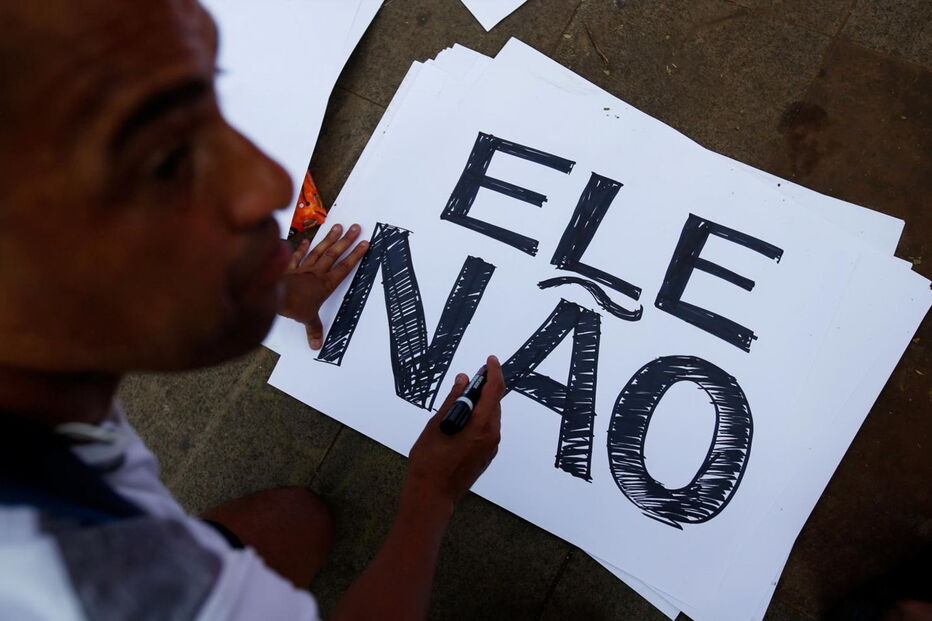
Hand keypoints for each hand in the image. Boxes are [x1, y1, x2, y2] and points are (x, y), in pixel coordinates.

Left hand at [280, 223, 368, 349]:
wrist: (274, 295)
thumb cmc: (294, 306)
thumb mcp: (307, 319)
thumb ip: (313, 329)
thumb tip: (316, 346)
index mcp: (325, 284)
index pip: (344, 268)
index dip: (356, 255)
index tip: (365, 243)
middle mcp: (317, 273)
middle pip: (334, 254)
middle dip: (347, 240)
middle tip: (357, 227)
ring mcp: (303, 268)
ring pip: (319, 250)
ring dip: (329, 238)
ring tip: (338, 226)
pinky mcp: (289, 267)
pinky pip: (297, 256)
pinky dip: (301, 248)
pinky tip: (305, 240)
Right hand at [405, 356, 505, 511]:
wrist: (432, 495)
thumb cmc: (429, 461)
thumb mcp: (437, 425)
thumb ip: (453, 401)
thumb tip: (462, 381)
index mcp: (480, 426)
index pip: (494, 391)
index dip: (494, 372)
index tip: (490, 360)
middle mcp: (491, 436)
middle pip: (494, 403)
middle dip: (486, 387)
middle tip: (472, 377)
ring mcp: (490, 447)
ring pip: (491, 417)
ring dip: (481, 403)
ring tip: (464, 397)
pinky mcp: (486, 455)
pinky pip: (487, 429)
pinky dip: (479, 418)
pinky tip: (464, 418)